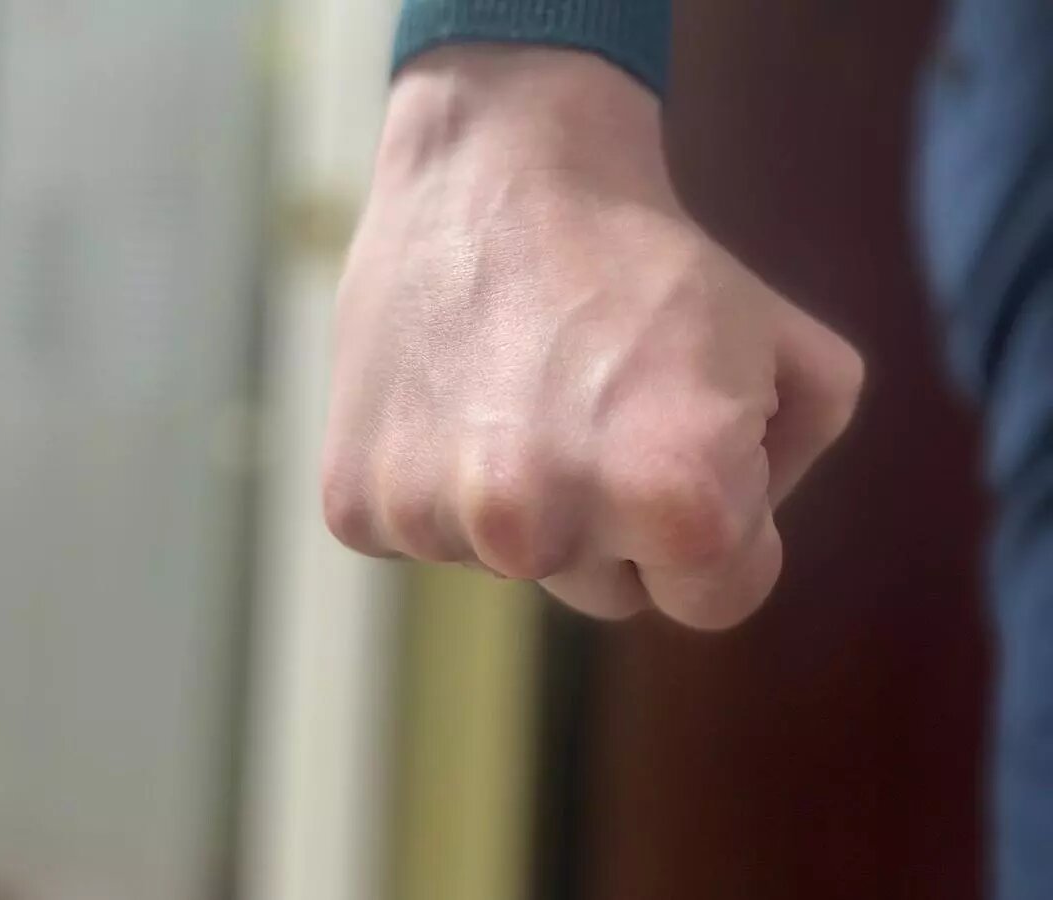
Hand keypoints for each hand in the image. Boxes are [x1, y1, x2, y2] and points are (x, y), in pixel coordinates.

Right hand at [322, 46, 862, 628]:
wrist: (494, 166)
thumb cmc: (646, 257)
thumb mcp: (792, 349)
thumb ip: (794, 462)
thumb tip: (736, 532)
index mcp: (675, 500)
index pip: (717, 602)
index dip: (717, 522)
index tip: (685, 446)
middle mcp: (542, 531)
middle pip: (608, 593)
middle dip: (616, 518)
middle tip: (588, 401)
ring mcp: (437, 519)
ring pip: (512, 564)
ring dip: (522, 501)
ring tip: (510, 388)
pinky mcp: (355, 506)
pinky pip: (425, 534)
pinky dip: (436, 482)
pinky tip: (445, 396)